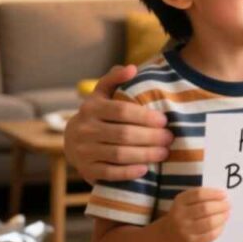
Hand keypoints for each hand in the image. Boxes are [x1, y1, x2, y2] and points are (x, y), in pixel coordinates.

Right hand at [65, 65, 173, 182]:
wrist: (72, 142)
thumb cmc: (97, 114)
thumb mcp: (102, 93)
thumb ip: (115, 79)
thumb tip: (132, 68)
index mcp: (91, 107)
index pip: (122, 111)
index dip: (145, 116)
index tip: (164, 120)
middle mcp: (84, 129)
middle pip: (123, 134)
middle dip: (151, 137)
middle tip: (169, 138)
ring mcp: (84, 151)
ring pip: (119, 154)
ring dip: (145, 154)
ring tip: (164, 152)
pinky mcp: (86, 170)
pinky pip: (110, 173)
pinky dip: (129, 172)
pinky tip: (145, 169)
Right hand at [161, 188, 230, 241]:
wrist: (168, 237)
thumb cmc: (181, 216)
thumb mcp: (184, 203)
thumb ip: (199, 198)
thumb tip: (221, 197)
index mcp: (179, 201)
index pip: (199, 194)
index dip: (213, 194)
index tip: (224, 194)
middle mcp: (180, 215)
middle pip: (205, 208)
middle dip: (220, 206)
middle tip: (228, 205)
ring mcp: (185, 230)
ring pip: (209, 222)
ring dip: (222, 217)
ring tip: (227, 214)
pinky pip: (210, 235)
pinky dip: (219, 229)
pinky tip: (222, 225)